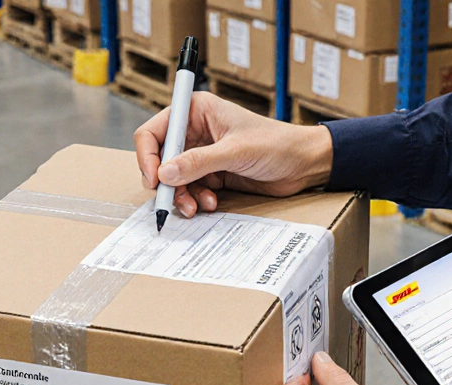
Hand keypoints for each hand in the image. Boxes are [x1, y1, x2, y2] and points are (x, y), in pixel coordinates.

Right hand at [134, 92, 333, 218]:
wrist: (304, 164)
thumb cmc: (276, 144)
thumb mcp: (235, 151)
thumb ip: (198, 162)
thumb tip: (164, 174)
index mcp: (196, 111)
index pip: (154, 131)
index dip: (148, 156)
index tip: (154, 179)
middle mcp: (195, 130)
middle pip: (161, 159)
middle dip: (166, 182)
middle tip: (172, 201)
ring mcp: (203, 153)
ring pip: (175, 179)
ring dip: (182, 195)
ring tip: (196, 207)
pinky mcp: (213, 173)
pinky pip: (191, 189)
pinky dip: (196, 199)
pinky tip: (211, 203)